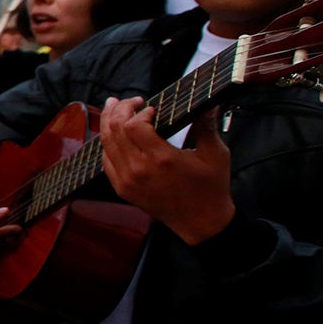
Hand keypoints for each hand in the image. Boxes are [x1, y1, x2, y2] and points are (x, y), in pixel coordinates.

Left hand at [97, 99, 234, 245]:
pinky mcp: (123, 189)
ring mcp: (128, 181)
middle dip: (119, 109)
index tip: (152, 107)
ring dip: (109, 122)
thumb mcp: (215, 154)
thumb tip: (209, 101)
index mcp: (162, 159)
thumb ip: (207, 125)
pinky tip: (115, 134)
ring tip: (115, 108)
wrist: (201, 222)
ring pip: (106, 144)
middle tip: (131, 101)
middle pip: (115, 130)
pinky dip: (108, 144)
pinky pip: (106, 161)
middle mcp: (140, 170)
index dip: (139, 111)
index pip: (134, 125)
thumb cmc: (211, 188)